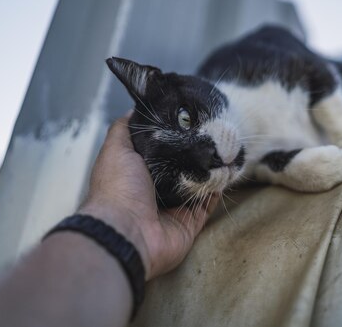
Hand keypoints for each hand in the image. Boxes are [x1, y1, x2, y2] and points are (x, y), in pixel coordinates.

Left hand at [79, 114, 217, 279]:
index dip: (172, 136)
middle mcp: (154, 191)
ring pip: (197, 185)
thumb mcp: (116, 149)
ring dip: (210, 170)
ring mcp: (172, 209)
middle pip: (180, 168)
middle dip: (194, 153)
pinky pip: (207, 205)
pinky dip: (216, 190)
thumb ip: (124, 130)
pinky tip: (225, 171)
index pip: (158, 151)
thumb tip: (134, 109)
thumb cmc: (118, 188)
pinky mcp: (189, 224)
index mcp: (136, 174)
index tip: (189, 119)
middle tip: (212, 132)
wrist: (126, 231)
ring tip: (224, 148)